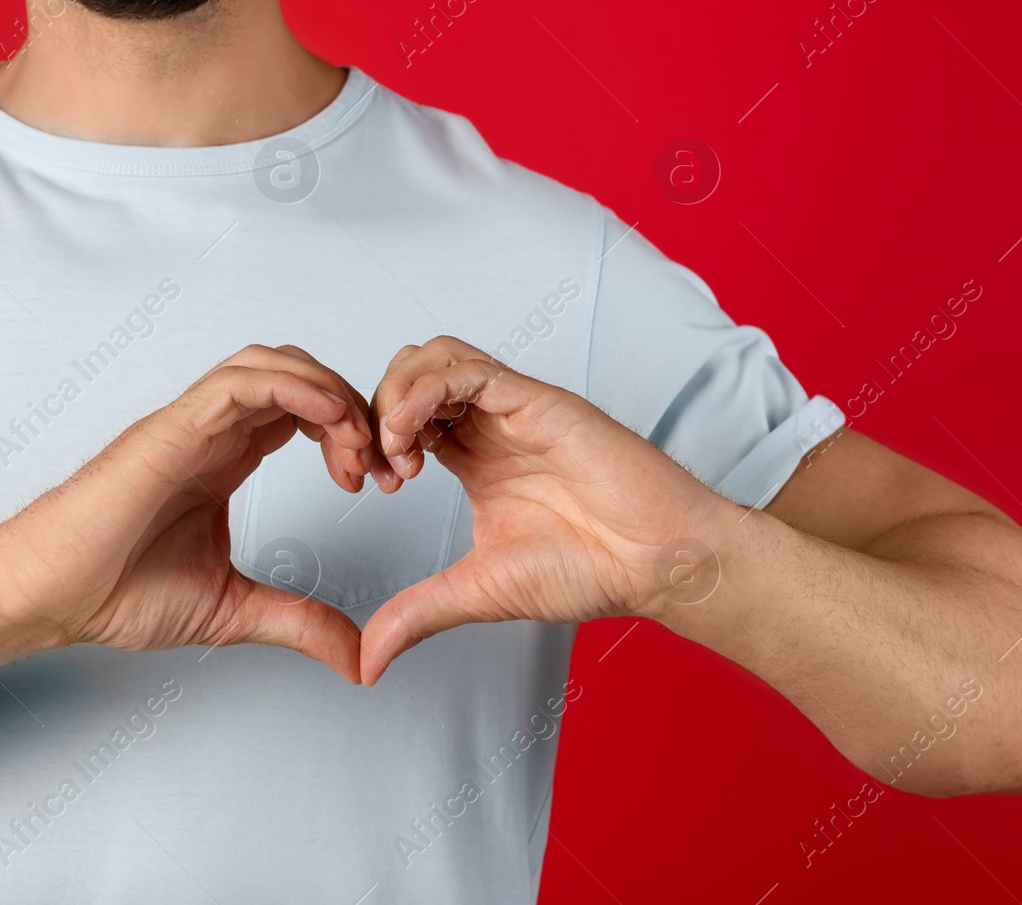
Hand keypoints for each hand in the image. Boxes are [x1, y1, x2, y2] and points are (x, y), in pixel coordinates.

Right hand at [0, 344, 389, 682]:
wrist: (49, 596)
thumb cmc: (115, 593)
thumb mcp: (235, 610)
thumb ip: (299, 623)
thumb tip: (358, 660)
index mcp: (225, 458)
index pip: (306, 413)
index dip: (352, 434)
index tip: (379, 483)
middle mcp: (212, 432)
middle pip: (300, 378)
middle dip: (354, 409)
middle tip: (381, 466)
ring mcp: (192, 424)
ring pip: (274, 364)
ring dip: (330, 391)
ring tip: (357, 445)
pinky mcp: (173, 427)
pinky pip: (242, 382)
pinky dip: (294, 387)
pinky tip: (329, 419)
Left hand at [361, 336, 728, 682]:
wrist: (654, 562)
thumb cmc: (590, 569)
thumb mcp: (478, 590)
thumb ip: (418, 614)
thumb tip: (367, 662)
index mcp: (475, 456)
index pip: (403, 416)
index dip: (372, 440)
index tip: (368, 486)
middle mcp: (490, 424)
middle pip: (409, 373)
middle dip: (374, 409)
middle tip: (377, 466)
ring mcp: (512, 406)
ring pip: (432, 357)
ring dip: (396, 394)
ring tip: (396, 449)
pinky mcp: (535, 399)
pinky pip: (466, 369)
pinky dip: (423, 392)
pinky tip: (413, 438)